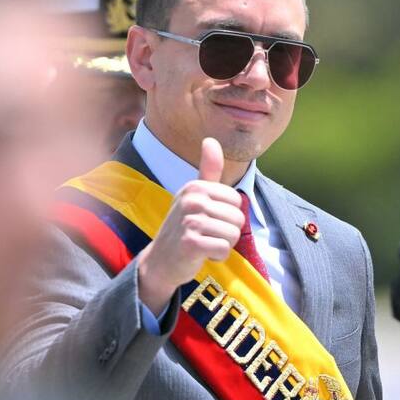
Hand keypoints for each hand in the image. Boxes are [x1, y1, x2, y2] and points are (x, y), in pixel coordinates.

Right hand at [137, 138, 243, 314]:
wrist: (161, 260)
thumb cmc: (183, 227)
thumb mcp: (195, 196)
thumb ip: (208, 171)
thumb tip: (211, 139)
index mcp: (195, 187)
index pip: (237, 200)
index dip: (228, 215)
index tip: (209, 220)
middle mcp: (191, 200)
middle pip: (238, 218)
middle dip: (227, 232)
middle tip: (206, 235)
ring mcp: (189, 221)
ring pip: (233, 235)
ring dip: (222, 245)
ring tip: (204, 243)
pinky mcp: (191, 243)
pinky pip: (224, 249)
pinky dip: (217, 256)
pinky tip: (201, 254)